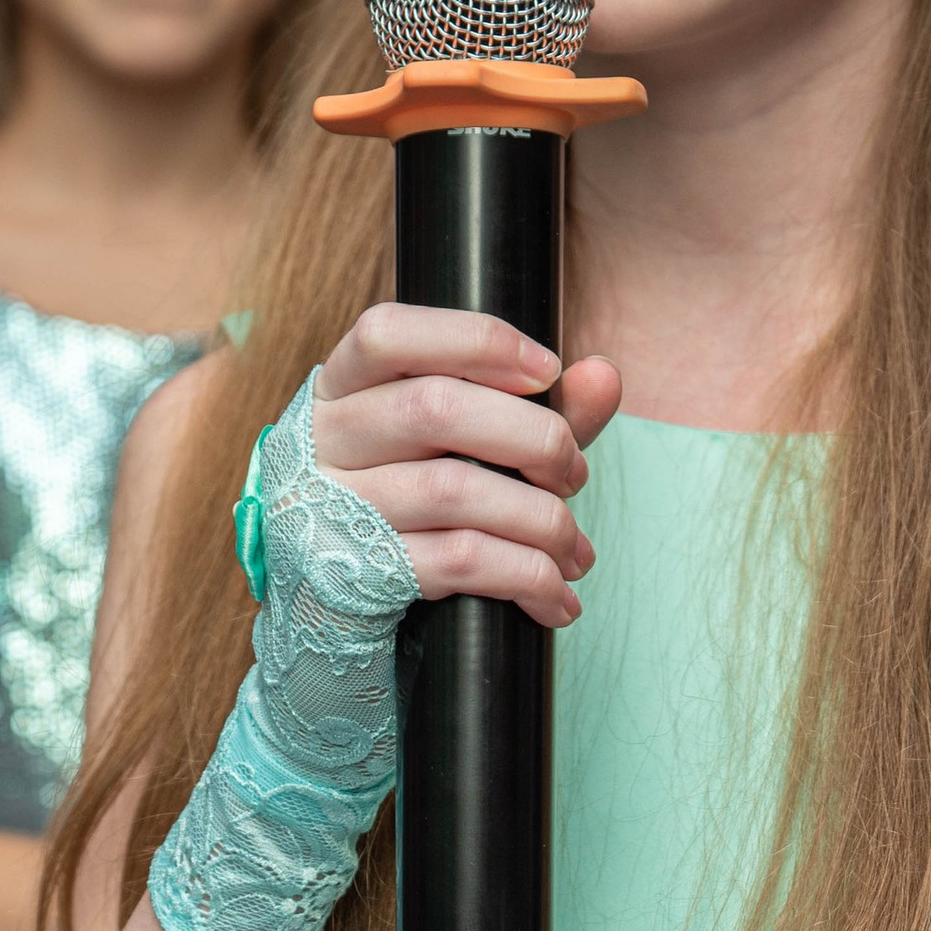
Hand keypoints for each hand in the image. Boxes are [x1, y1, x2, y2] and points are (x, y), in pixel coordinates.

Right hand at [312, 306, 621, 631]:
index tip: (548, 371)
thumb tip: (604, 376)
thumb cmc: (413, 496)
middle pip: (435, 408)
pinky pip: (459, 562)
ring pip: (454, 490)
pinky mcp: (360, 574)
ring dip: (541, 520)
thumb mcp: (465, 442)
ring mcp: (335, 508)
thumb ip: (536, 407)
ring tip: (575, 547)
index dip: (476, 340)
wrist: (338, 595)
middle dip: (535, 438)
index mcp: (343, 385)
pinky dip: (526, 576)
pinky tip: (555, 596)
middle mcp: (327, 440)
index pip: (388, 334)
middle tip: (574, 475)